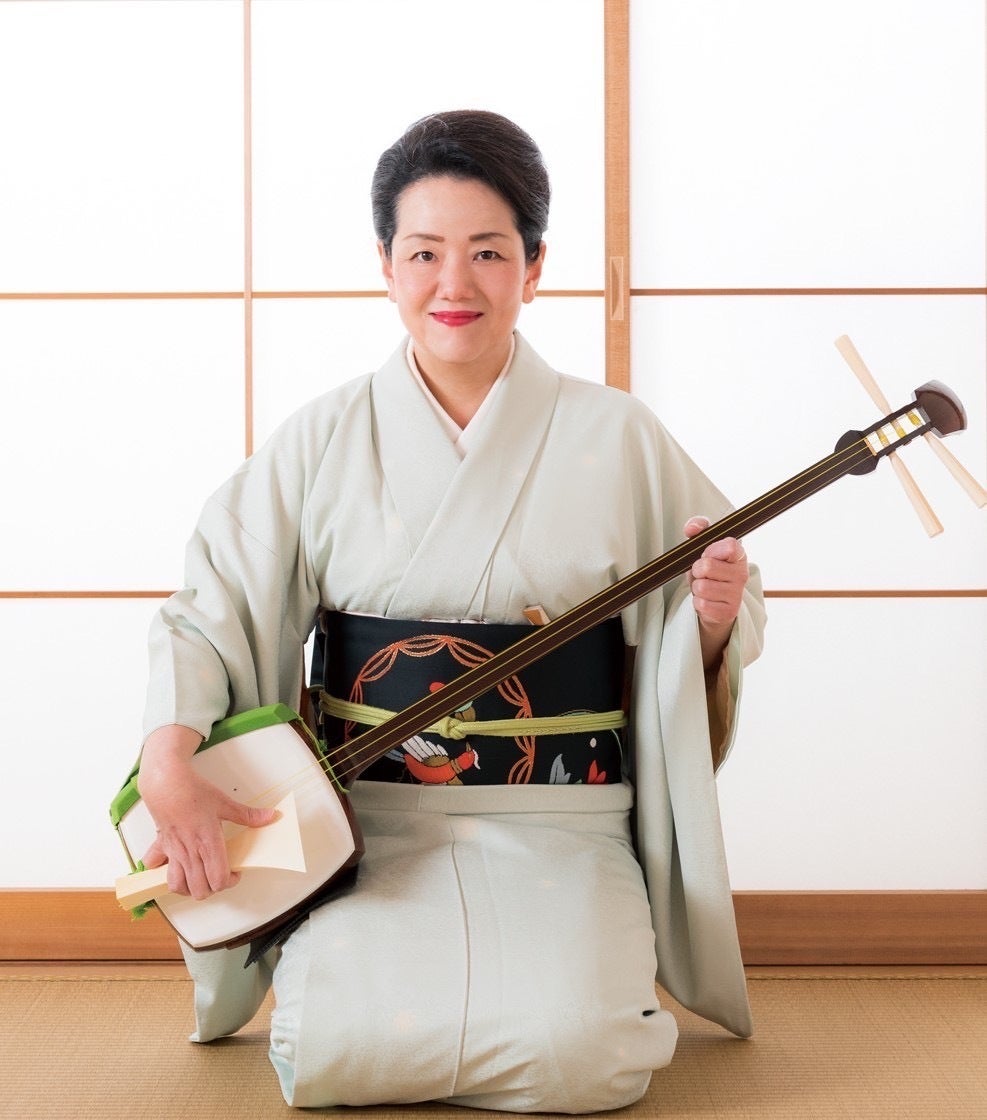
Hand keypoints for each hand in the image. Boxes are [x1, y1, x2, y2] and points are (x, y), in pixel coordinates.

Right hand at [138, 725, 277, 899]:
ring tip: (198, 878)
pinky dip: (161, 874)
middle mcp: (190, 852)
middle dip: (212, 888)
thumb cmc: (193, 791)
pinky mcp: (161, 847)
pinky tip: (172, 868)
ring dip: (188, 888)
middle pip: (200, 890)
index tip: (235, 873)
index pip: (218, 879)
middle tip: (219, 875)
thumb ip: (247, 815)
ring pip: (177, 886)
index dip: (229, 882)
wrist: (166, 782)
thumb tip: (269, 816)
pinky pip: (154, 870)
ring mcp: (174, 852)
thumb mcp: (224, 802)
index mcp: (208, 843)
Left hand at [683, 516, 749, 669]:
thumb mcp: (702, 548)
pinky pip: (701, 604)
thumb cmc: (709, 572)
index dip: (712, 550)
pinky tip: (706, 600)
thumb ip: (698, 530)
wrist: (715, 603)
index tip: (707, 554)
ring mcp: (737, 595)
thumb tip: (692, 527)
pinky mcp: (729, 612)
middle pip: (707, 566)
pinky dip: (698, 602)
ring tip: (704, 587)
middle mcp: (742, 574)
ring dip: (696, 587)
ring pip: (702, 586)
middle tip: (702, 573)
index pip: (730, 546)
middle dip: (697, 570)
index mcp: (738, 555)